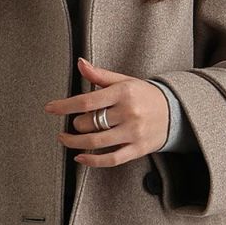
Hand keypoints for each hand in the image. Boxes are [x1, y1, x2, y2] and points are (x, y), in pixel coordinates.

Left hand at [43, 56, 168, 166]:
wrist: (175, 111)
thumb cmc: (143, 95)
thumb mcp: (124, 81)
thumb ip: (100, 75)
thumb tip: (80, 63)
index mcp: (123, 92)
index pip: (87, 101)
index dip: (64, 105)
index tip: (50, 108)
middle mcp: (128, 112)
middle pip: (89, 122)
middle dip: (76, 124)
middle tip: (75, 123)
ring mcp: (133, 132)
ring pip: (96, 142)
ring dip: (75, 143)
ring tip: (65, 139)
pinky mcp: (138, 149)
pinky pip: (111, 159)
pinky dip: (92, 161)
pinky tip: (80, 158)